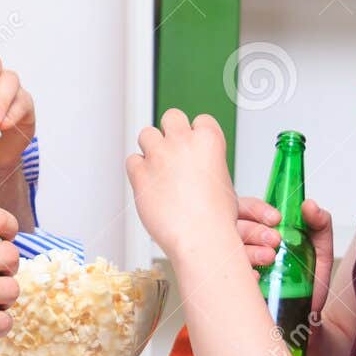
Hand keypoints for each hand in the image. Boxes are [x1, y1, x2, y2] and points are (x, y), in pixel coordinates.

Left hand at [125, 110, 239, 261]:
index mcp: (209, 140)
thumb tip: (197, 166)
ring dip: (151, 147)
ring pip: (147, 133)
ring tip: (159, 168)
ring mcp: (159, 156)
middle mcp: (182, 142)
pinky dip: (138, 170)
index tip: (194, 147)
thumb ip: (207, 164)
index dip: (197, 134)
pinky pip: (132, 160)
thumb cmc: (215, 219)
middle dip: (171, 131)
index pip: (200, 120)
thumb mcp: (224, 182)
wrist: (201, 239)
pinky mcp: (139, 173)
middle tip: (173, 151)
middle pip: (171, 117)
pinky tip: (149, 183)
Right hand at [236, 196, 336, 317]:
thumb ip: (319, 224)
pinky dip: (242, 274)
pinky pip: (226, 277)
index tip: (276, 219)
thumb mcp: (320, 249)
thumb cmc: (309, 281)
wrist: (307, 317)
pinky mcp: (233, 287)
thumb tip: (309, 205)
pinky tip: (256, 277)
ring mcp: (235, 266)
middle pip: (233, 225)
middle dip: (255, 230)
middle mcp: (242, 244)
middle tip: (275, 241)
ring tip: (270, 258)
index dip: (257, 210)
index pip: (246, 208)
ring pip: (229, 249)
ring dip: (249, 250)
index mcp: (258, 229)